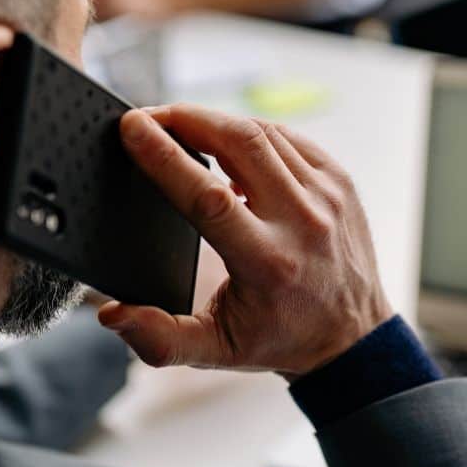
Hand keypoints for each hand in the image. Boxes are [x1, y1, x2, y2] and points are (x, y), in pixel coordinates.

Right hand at [97, 106, 393, 377]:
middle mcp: (302, 222)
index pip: (209, 196)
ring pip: (263, 132)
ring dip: (215, 121)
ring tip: (179, 126)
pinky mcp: (339, 181)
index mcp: (268, 262)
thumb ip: (159, 339)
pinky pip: (287, 138)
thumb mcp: (217, 350)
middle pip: (239, 142)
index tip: (132, 127)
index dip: (165, 156)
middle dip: (186, 118)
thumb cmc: (281, 339)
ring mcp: (327, 196)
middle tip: (147, 116)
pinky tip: (225, 140)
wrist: (354, 337)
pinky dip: (250, 131)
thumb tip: (112, 315)